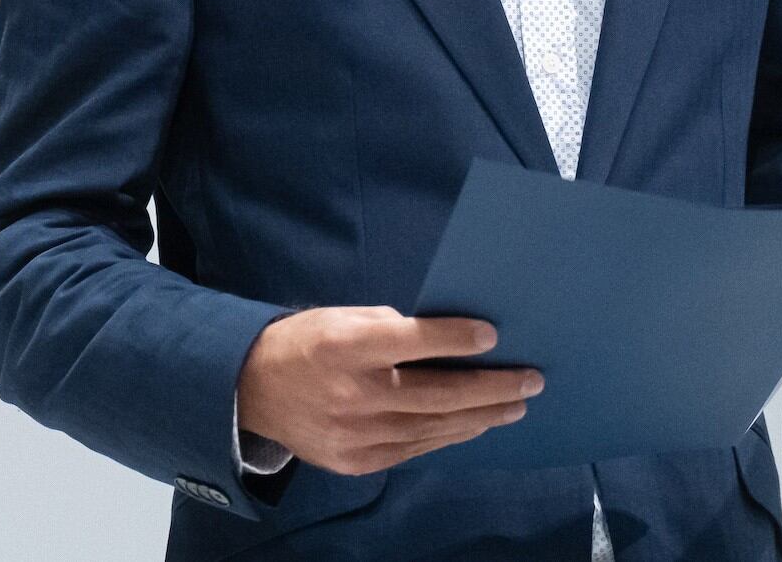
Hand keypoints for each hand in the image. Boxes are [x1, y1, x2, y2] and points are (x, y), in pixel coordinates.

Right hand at [233, 307, 538, 475]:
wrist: (251, 392)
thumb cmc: (305, 342)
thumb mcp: (340, 318)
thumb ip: (389, 327)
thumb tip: (446, 338)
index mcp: (343, 347)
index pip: (410, 341)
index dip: (454, 339)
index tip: (494, 334)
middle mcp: (351, 395)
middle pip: (436, 394)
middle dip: (491, 388)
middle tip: (531, 380)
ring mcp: (355, 435)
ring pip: (433, 427)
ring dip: (480, 415)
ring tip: (515, 405)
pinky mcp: (357, 462)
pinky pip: (415, 448)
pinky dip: (449, 435)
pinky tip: (474, 423)